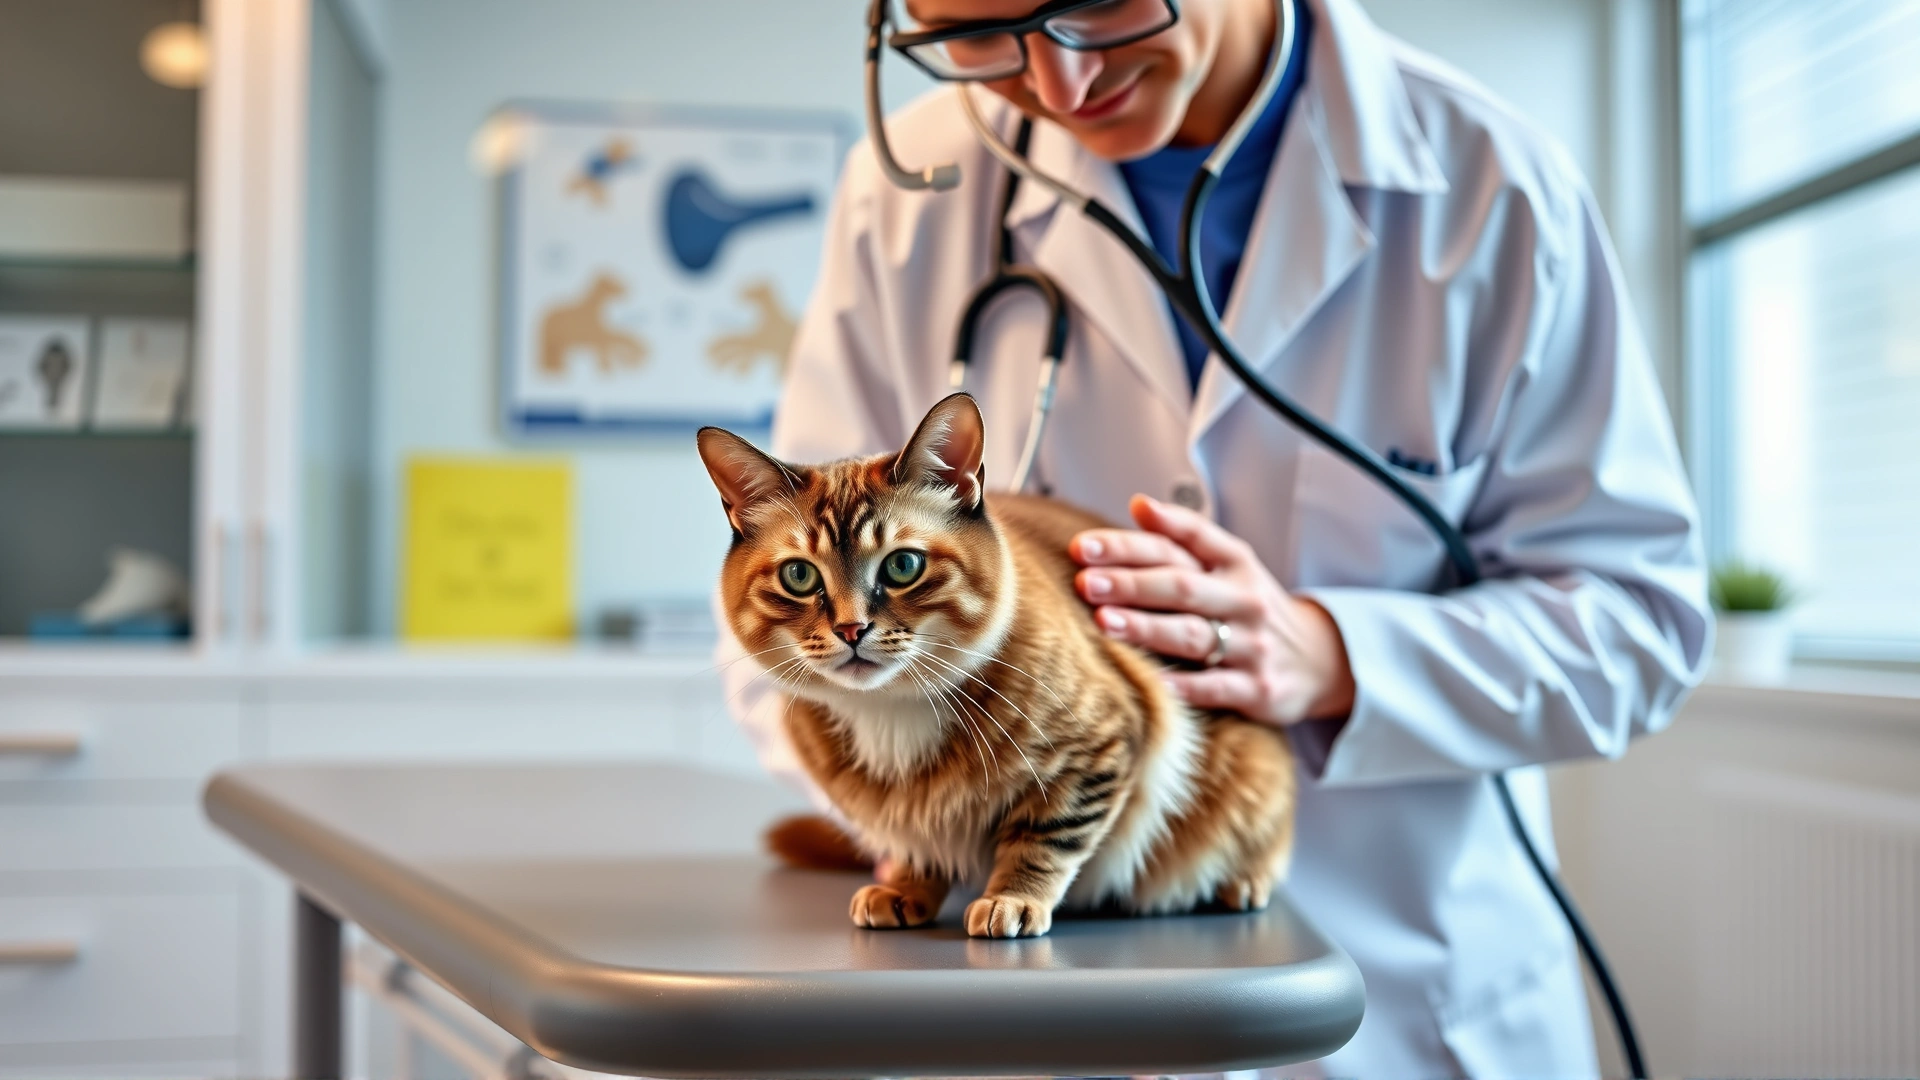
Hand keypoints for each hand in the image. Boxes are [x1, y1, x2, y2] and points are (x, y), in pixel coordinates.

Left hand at [1069, 495, 1354, 725]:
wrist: (1320, 660)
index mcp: (1235, 563)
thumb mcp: (1230, 567)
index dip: (1134, 539)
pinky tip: (1151, 680)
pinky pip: (1215, 687)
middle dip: (1131, 583)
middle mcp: (1244, 599)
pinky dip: (1183, 685)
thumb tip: (1139, 505)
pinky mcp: (1258, 689)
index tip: (1086, 544)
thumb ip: (1185, 539)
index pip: (1182, 541)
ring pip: (1193, 634)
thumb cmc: (1253, 608)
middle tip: (1085, 581)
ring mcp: (1252, 645)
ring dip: (1146, 627)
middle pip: (1181, 586)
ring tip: (1104, 621)